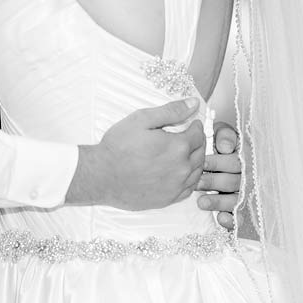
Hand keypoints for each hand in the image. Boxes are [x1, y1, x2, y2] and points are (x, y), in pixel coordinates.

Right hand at [65, 98, 205, 209]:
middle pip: (201, 152)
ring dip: (195, 160)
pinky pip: (189, 188)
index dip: (195, 126)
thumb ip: (171, 111)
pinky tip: (179, 172)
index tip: (190, 124)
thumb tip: (194, 103)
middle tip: (187, 137)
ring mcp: (177, 186)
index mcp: (179, 146)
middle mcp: (182, 168)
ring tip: (183, 153)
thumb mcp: (142, 119)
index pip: (199, 134)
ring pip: (197, 171)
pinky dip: (189, 178)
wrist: (101, 176)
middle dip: (197, 142)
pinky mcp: (169, 198)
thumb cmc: (118, 147)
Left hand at [196, 121, 240, 229]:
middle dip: (214, 182)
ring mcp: (246, 194)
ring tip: (201, 202)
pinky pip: (240, 218)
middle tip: (197, 182)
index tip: (203, 163)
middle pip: (234, 181)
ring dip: (219, 202)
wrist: (223, 160)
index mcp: (245, 157)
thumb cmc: (220, 146)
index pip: (236, 161)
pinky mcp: (241, 210)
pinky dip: (231, 220)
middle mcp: (248, 176)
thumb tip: (225, 146)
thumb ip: (223, 134)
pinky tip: (221, 219)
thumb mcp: (222, 134)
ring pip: (236, 200)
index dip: (219, 163)